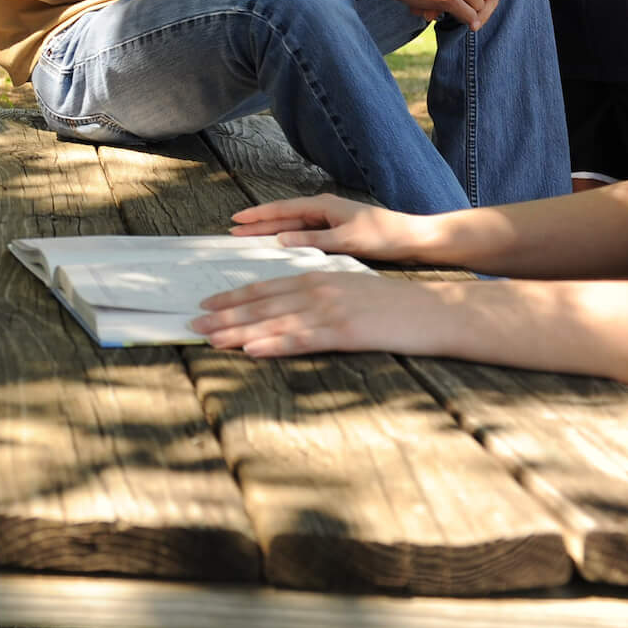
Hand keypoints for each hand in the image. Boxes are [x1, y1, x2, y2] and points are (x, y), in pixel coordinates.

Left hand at [190, 269, 452, 356]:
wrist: (435, 310)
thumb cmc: (394, 306)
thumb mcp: (349, 291)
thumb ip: (319, 298)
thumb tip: (290, 311)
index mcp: (318, 278)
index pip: (265, 287)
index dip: (233, 297)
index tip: (207, 303)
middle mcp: (318, 289)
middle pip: (262, 303)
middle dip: (224, 314)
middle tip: (192, 322)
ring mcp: (330, 310)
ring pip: (274, 321)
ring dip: (238, 330)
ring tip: (209, 338)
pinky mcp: (345, 332)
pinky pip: (301, 339)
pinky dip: (273, 344)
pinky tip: (250, 349)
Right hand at [229, 195, 435, 261]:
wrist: (412, 238)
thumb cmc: (383, 236)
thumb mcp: (346, 240)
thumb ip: (313, 240)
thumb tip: (281, 239)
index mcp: (324, 206)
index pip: (282, 209)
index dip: (258, 216)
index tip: (236, 220)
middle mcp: (324, 209)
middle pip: (284, 216)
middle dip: (259, 223)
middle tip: (234, 230)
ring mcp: (330, 220)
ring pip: (292, 225)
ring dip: (271, 231)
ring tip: (248, 237)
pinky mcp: (336, 231)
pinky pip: (304, 233)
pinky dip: (288, 238)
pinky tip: (279, 245)